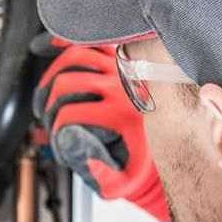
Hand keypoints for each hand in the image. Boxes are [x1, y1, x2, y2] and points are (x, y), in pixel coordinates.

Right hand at [34, 43, 169, 221]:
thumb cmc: (146, 157)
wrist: (173, 136)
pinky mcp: (121, 57)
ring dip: (53, 74)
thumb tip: (87, 163)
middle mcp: (121, 86)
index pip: (70, 113)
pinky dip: (69, 41)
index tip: (56, 135)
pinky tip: (53, 47)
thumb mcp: (128, 178)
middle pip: (67, 83)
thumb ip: (106, 180)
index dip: (54, 127)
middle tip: (48, 116)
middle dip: (49, 103)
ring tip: (48, 92)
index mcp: (121, 113)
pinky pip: (92, 41)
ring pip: (75, 56)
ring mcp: (121, 67)